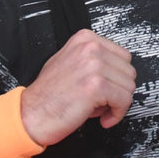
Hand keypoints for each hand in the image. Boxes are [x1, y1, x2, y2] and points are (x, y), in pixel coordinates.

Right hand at [20, 29, 135, 144]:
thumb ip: (93, 60)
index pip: (122, 56)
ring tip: (98, 109)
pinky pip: (124, 100)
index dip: (116, 78)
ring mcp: (94, 66)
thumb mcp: (69, 63)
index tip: (106, 90)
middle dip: (118, 90)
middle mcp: (90, 48)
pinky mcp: (96, 86)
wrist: (30, 115)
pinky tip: (103, 118)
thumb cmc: (48, 95)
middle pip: (129, 71)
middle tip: (101, 102)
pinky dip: (117, 114)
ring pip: (129, 86)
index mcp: (85, 39)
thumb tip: (117, 70)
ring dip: (117, 103)